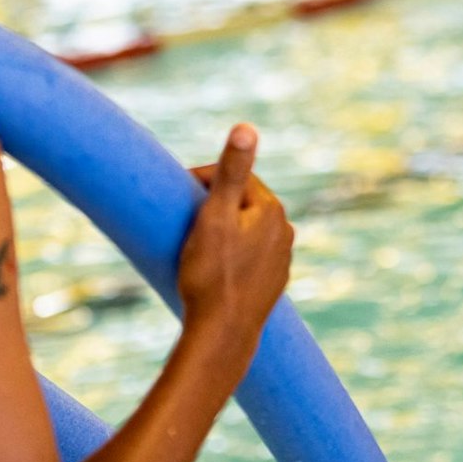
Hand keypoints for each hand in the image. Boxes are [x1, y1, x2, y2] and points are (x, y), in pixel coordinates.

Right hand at [180, 125, 293, 334]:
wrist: (223, 334)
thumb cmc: (212, 274)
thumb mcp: (214, 216)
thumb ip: (231, 171)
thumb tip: (247, 127)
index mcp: (273, 210)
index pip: (235, 178)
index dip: (203, 182)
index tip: (177, 194)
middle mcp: (285, 232)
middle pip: (240, 205)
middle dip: (212, 207)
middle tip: (181, 223)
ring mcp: (280, 261)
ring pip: (244, 233)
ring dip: (221, 232)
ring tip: (193, 249)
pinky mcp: (271, 284)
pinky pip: (247, 258)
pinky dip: (229, 257)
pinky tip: (211, 271)